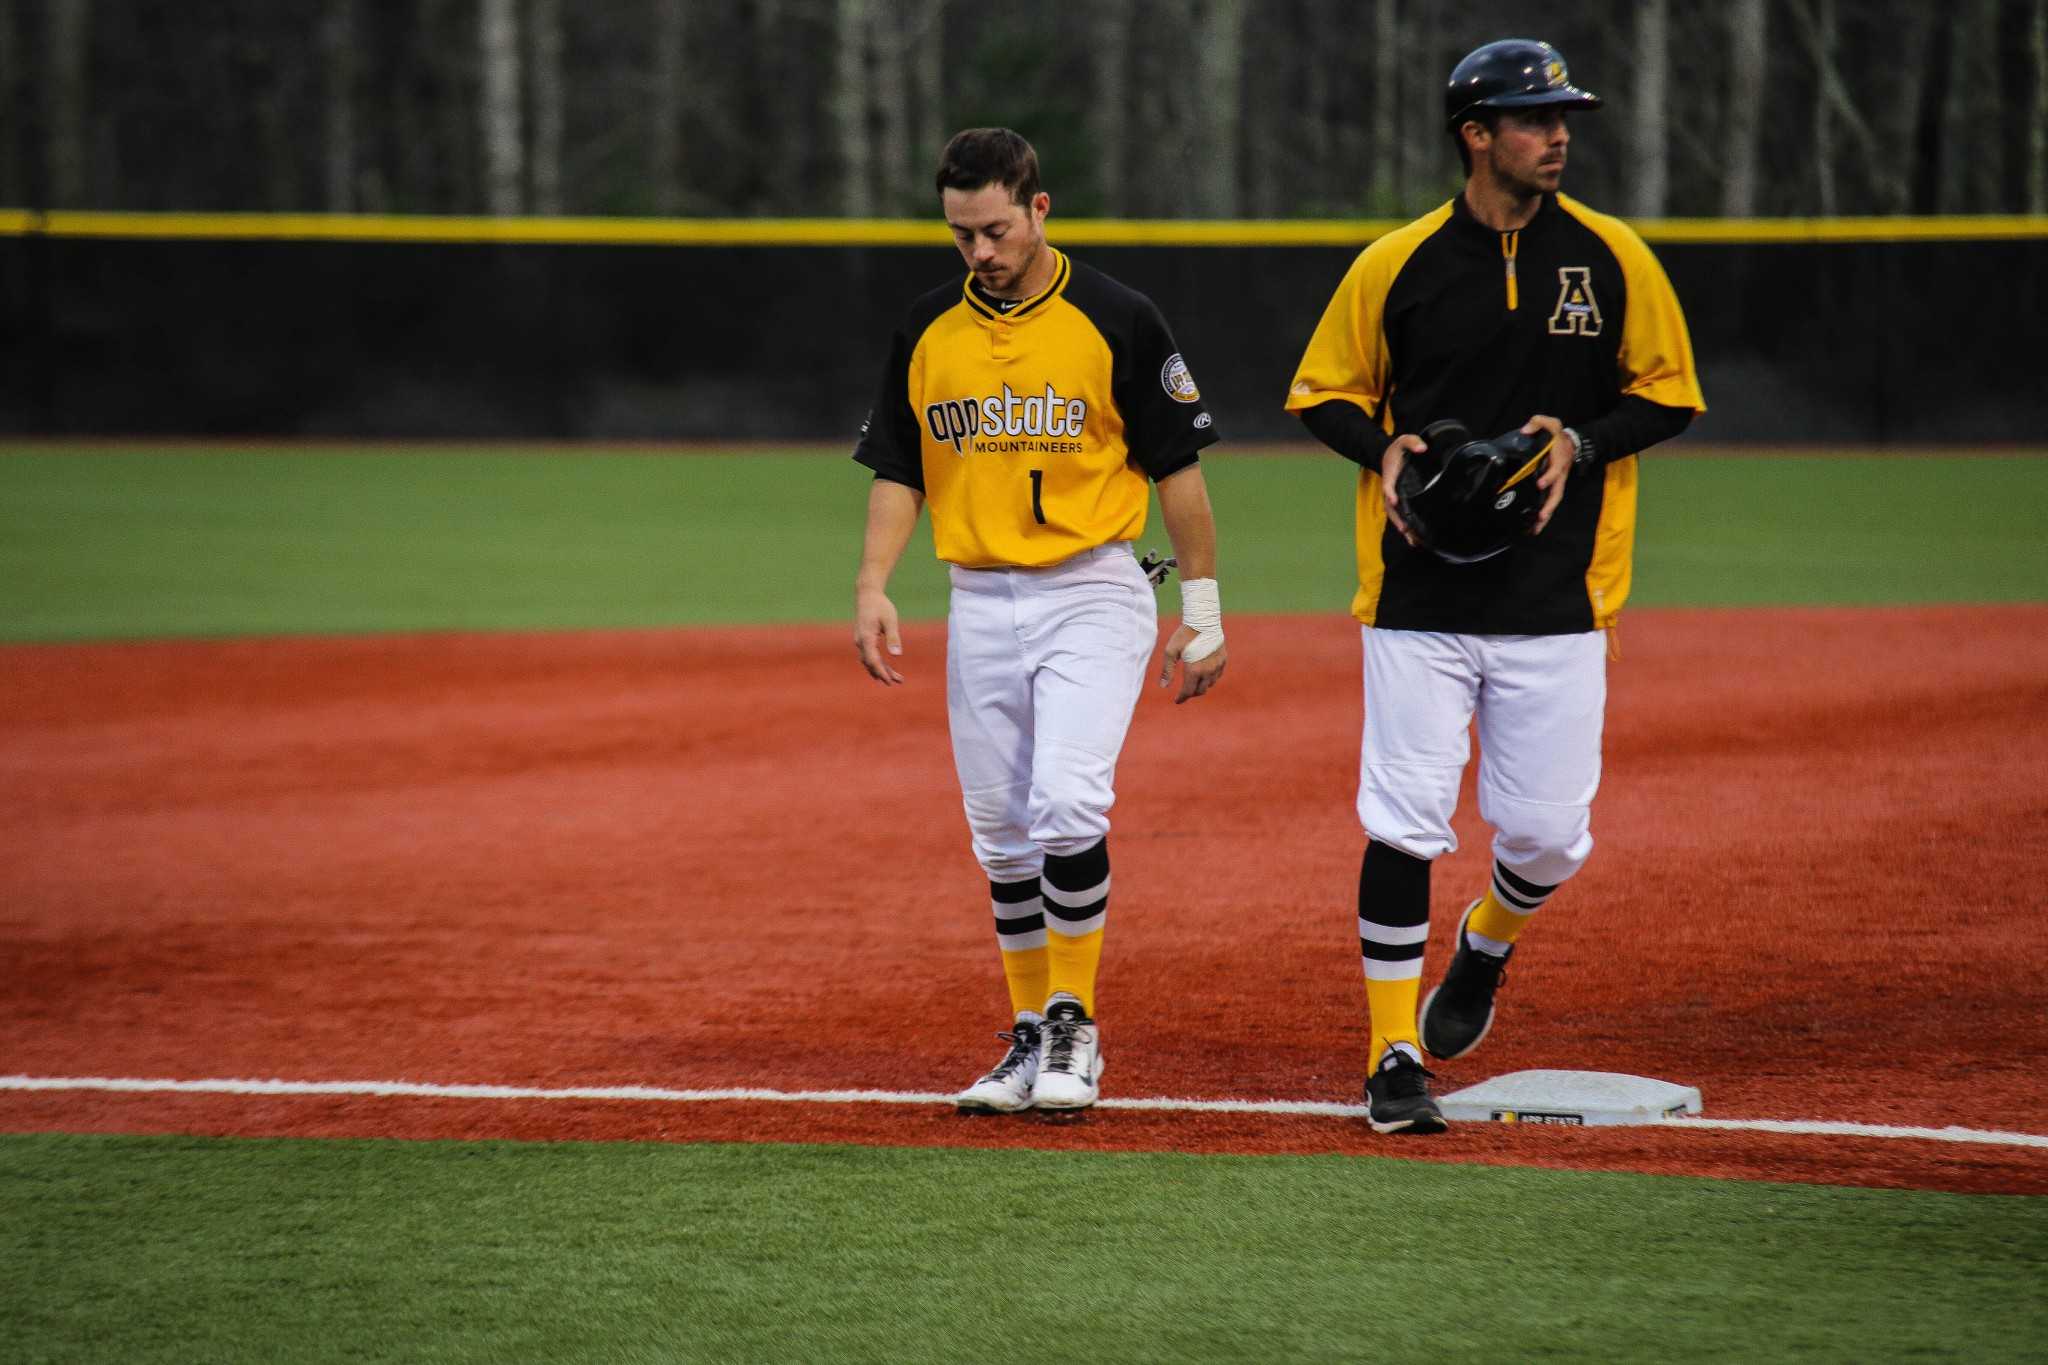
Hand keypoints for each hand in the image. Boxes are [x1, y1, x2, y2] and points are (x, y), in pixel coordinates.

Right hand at [854, 586, 903, 683]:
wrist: (867, 595)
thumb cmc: (880, 606)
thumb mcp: (890, 620)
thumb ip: (893, 637)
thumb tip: (897, 655)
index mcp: (866, 638)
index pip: (872, 660)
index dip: (881, 672)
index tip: (890, 681)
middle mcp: (860, 641)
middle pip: (871, 663)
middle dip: (883, 674)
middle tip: (899, 681)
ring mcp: (860, 641)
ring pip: (869, 661)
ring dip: (881, 670)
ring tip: (897, 678)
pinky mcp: (863, 640)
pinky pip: (869, 655)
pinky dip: (877, 663)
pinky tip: (886, 669)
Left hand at [1158, 625, 1225, 703]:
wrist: (1203, 620)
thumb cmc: (1184, 634)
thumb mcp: (1170, 651)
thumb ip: (1167, 670)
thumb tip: (1163, 686)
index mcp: (1194, 670)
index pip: (1188, 691)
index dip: (1181, 698)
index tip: (1176, 701)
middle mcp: (1208, 671)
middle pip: (1200, 690)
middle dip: (1191, 693)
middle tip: (1184, 692)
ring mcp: (1217, 665)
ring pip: (1210, 684)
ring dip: (1201, 686)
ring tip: (1193, 683)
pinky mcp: (1223, 659)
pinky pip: (1217, 675)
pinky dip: (1210, 679)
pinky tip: (1204, 675)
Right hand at [1378, 433, 1428, 547]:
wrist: (1388, 456)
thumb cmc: (1397, 450)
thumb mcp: (1403, 440)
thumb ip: (1412, 442)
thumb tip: (1423, 448)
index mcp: (1390, 476)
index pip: (1388, 486)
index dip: (1390, 493)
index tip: (1393, 500)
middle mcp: (1389, 490)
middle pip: (1390, 507)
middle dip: (1397, 518)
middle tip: (1405, 529)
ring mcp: (1393, 497)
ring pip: (1395, 515)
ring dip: (1403, 528)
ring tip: (1412, 541)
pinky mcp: (1399, 501)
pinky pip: (1400, 516)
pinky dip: (1406, 528)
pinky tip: (1414, 540)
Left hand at [1520, 414, 1574, 533]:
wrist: (1571, 444)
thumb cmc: (1558, 437)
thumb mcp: (1551, 424)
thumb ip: (1538, 422)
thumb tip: (1524, 430)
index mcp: (1558, 461)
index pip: (1555, 471)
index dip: (1549, 477)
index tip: (1540, 484)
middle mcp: (1559, 476)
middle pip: (1557, 494)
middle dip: (1549, 506)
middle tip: (1540, 517)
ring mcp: (1557, 484)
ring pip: (1553, 502)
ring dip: (1545, 517)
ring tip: (1535, 529)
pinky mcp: (1552, 489)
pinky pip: (1549, 503)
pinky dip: (1542, 516)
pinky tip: (1532, 527)